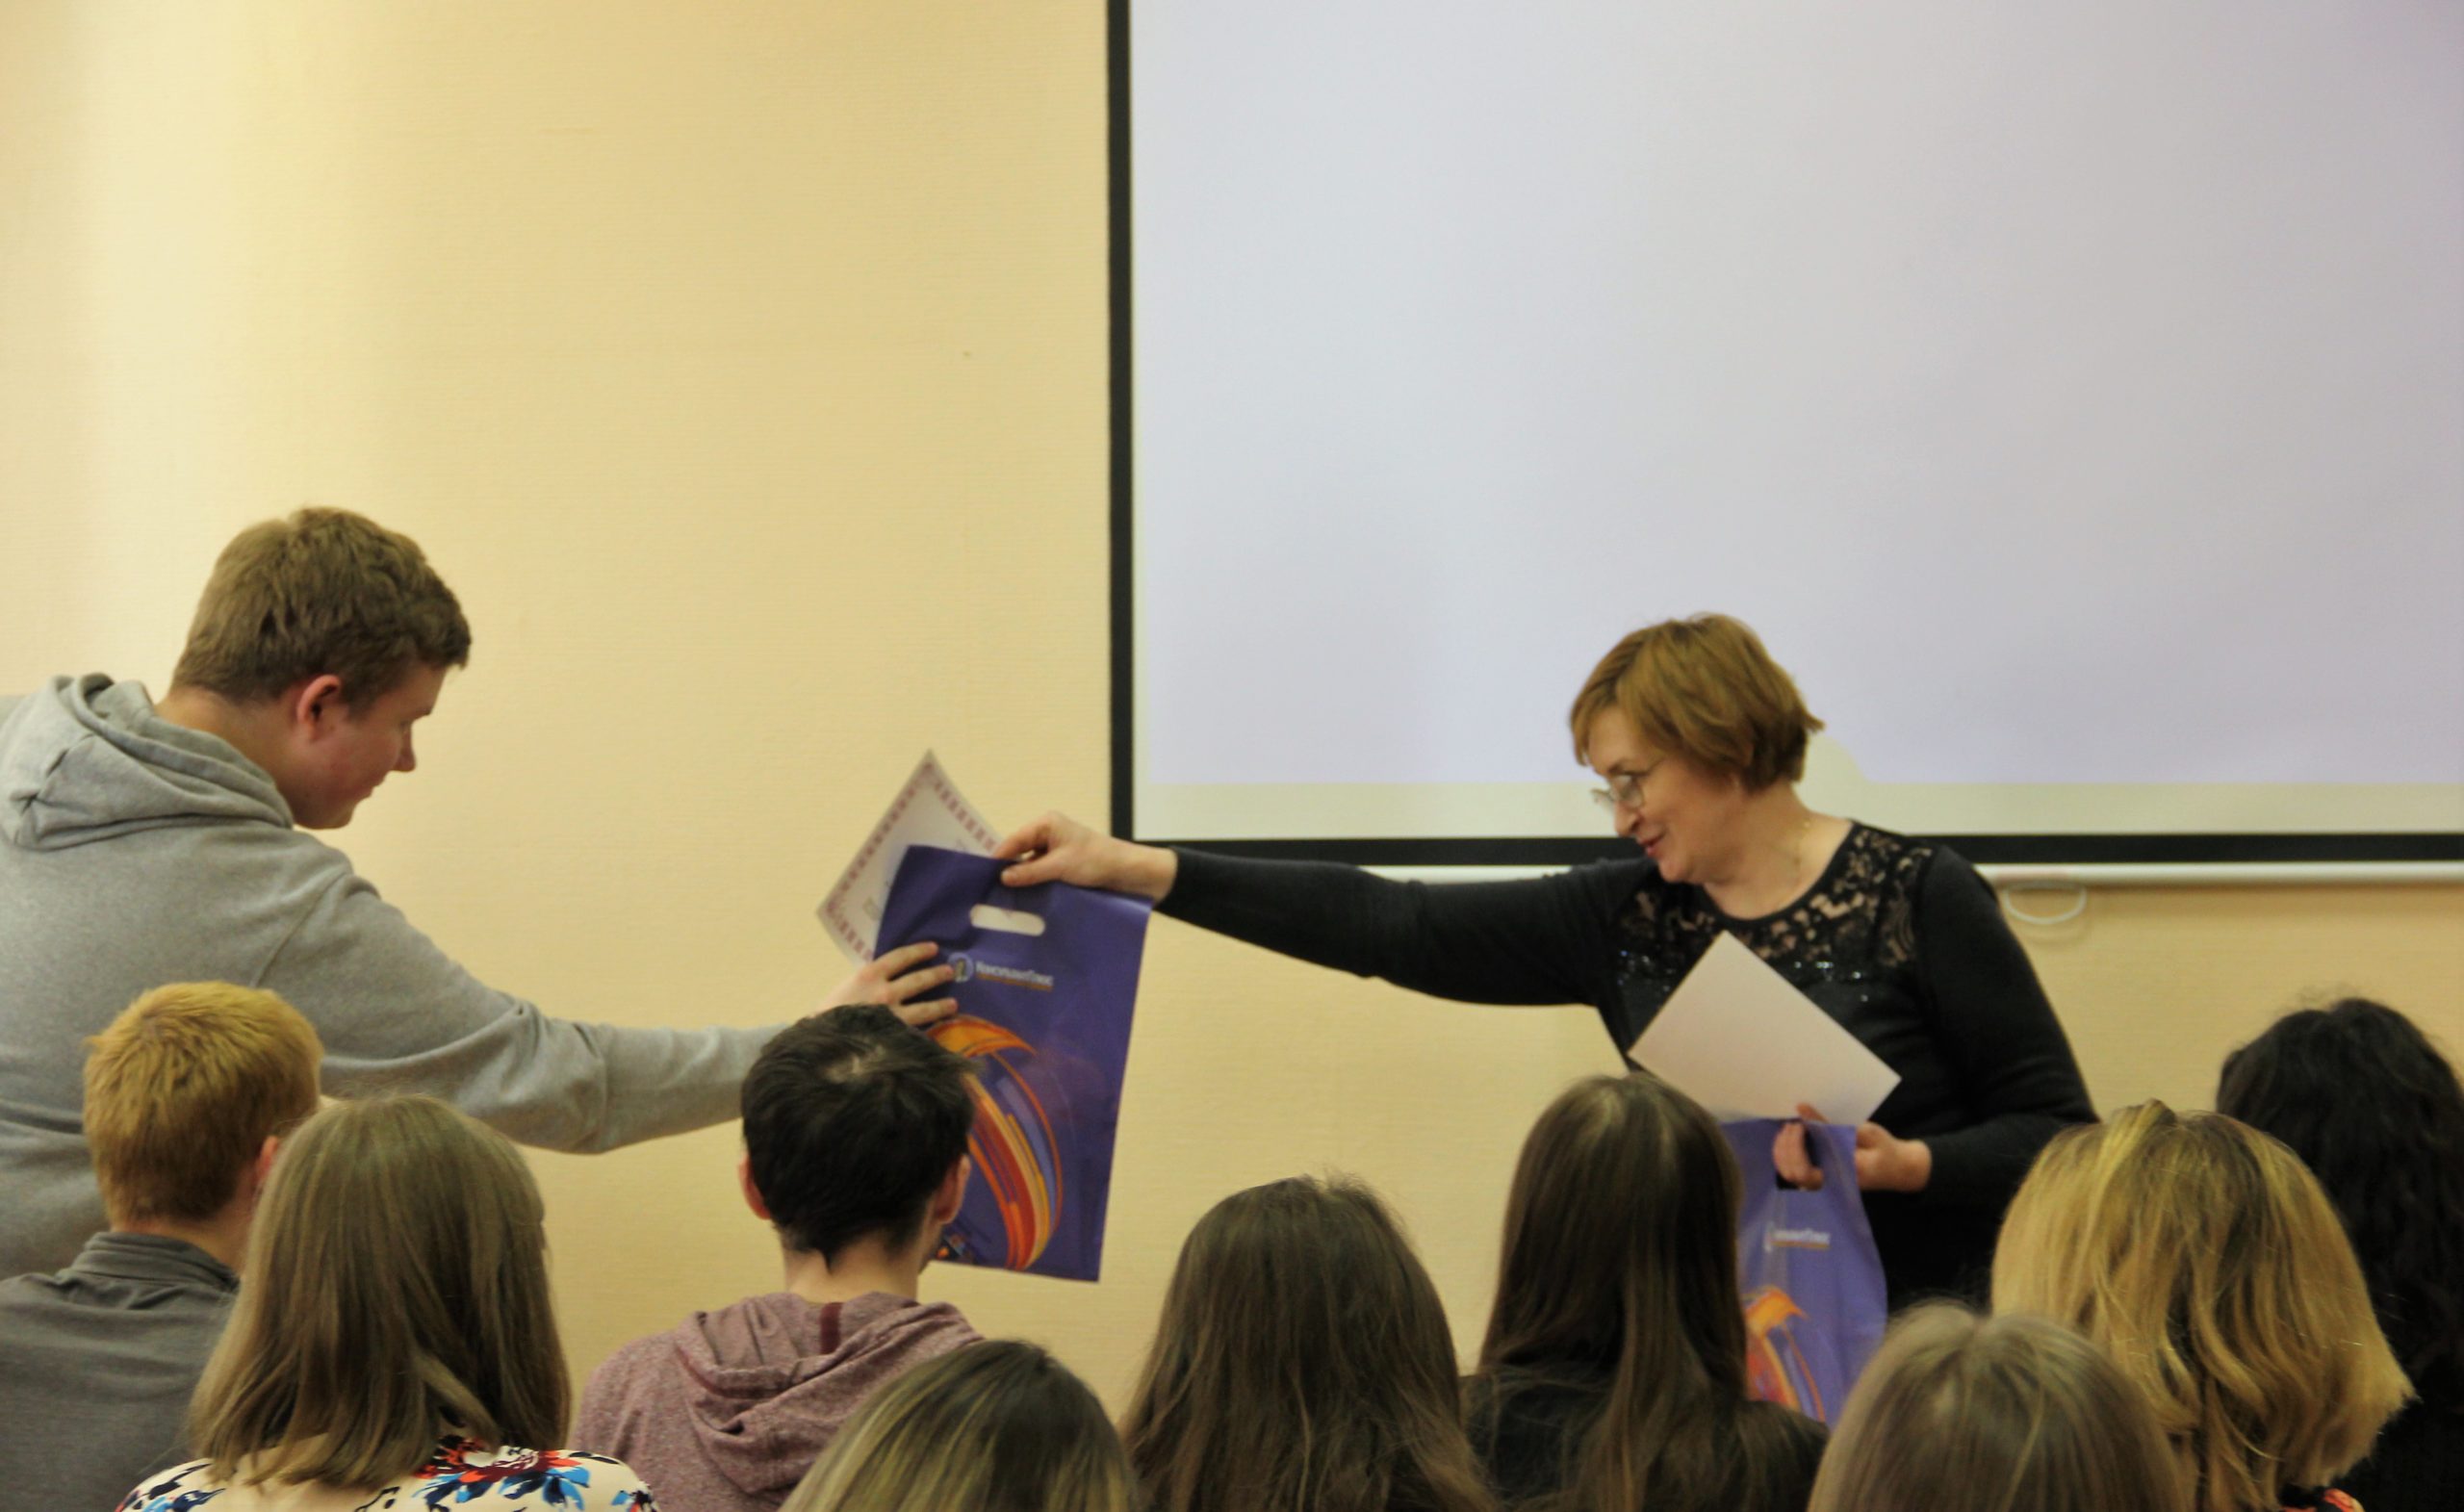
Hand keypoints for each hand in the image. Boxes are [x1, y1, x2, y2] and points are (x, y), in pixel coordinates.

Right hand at [826, 941, 957, 1027]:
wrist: (821, 1041)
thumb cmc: (829, 1013)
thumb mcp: (847, 987)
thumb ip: (868, 981)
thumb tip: (889, 976)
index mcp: (869, 975)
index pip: (901, 957)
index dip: (919, 951)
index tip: (932, 948)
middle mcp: (884, 992)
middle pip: (919, 980)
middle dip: (936, 975)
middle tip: (949, 971)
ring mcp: (892, 1016)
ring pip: (925, 1009)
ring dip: (941, 1005)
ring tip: (953, 1004)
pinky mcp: (894, 1037)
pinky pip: (916, 1032)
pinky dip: (929, 1030)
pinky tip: (939, 1030)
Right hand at [994, 811, 1178, 900]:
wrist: (1131, 874)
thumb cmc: (1097, 861)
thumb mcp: (1061, 867)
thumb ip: (1030, 872)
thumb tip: (1003, 877)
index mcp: (1047, 825)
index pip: (1014, 840)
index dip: (998, 858)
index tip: (980, 877)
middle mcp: (1049, 835)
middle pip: (1020, 853)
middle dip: (1008, 871)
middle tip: (988, 892)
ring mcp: (1057, 852)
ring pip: (1030, 867)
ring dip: (1022, 882)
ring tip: (1002, 901)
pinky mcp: (1064, 868)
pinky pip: (1042, 876)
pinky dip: (1034, 886)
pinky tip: (1024, 902)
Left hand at [1773, 1104, 1932, 1192]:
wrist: (1897, 1169)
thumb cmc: (1885, 1150)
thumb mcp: (1866, 1132)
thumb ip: (1832, 1125)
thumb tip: (1802, 1109)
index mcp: (1842, 1176)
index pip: (1804, 1172)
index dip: (1794, 1148)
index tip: (1799, 1125)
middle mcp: (1829, 1185)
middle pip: (1792, 1174)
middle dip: (1786, 1146)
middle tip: (1793, 1123)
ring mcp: (1823, 1184)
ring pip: (1789, 1174)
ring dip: (1782, 1150)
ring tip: (1790, 1127)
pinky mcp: (1820, 1178)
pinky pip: (1794, 1171)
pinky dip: (1786, 1153)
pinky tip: (1790, 1136)